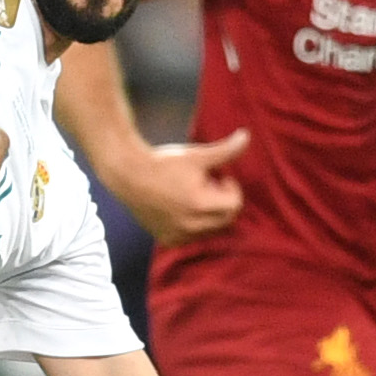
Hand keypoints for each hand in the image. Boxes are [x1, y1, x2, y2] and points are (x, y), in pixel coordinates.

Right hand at [113, 131, 247, 243]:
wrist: (128, 175)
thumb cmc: (163, 162)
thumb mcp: (196, 155)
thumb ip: (225, 150)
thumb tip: (247, 136)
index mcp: (200, 204)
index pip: (235, 204)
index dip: (231, 188)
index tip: (218, 176)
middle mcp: (190, 225)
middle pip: (226, 219)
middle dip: (222, 202)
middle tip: (206, 185)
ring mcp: (178, 235)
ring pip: (211, 230)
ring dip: (210, 214)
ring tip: (192, 195)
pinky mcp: (167, 239)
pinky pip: (193, 238)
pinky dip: (194, 226)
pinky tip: (181, 208)